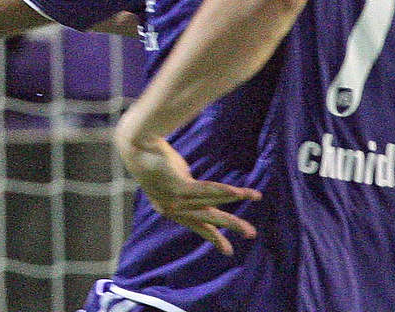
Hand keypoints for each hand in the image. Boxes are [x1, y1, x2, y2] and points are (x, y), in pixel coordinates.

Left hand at [116, 134, 260, 255]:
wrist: (139, 143)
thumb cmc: (155, 159)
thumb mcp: (175, 179)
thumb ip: (191, 190)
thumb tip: (209, 195)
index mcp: (169, 209)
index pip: (196, 225)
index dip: (213, 235)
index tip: (228, 250)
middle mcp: (171, 208)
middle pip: (207, 219)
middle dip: (230, 226)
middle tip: (251, 233)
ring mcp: (174, 199)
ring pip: (211, 203)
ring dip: (236, 199)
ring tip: (256, 197)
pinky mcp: (177, 186)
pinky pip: (206, 190)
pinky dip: (224, 191)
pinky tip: (239, 192)